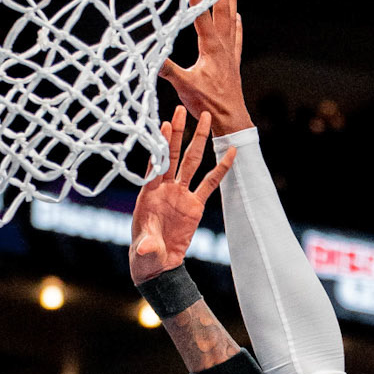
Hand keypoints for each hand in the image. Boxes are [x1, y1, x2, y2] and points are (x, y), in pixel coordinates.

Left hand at [129, 109, 235, 284]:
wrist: (157, 264)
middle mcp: (166, 189)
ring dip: (197, 140)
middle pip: (174, 155)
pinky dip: (221, 168)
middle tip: (182, 109)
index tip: (165, 125)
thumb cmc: (145, 255)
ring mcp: (181, 194)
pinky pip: (210, 184)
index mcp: (150, 194)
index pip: (156, 164)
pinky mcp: (195, 205)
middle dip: (179, 133)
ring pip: (192, 162)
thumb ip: (147, 245)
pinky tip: (229, 152)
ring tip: (204, 117)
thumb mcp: (144, 250)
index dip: (161, 146)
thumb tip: (145, 248)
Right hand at [159, 0, 252, 134]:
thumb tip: (150, 57)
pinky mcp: (233, 62)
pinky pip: (237, 38)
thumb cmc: (209, 104)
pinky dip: (238, 25)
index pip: (201, 13)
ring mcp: (230, 53)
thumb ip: (168, 70)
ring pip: (232, 18)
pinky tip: (238, 16)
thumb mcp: (184, 86)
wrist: (231, 120)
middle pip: (221, 8)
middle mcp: (223, 45)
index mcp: (211, 47)